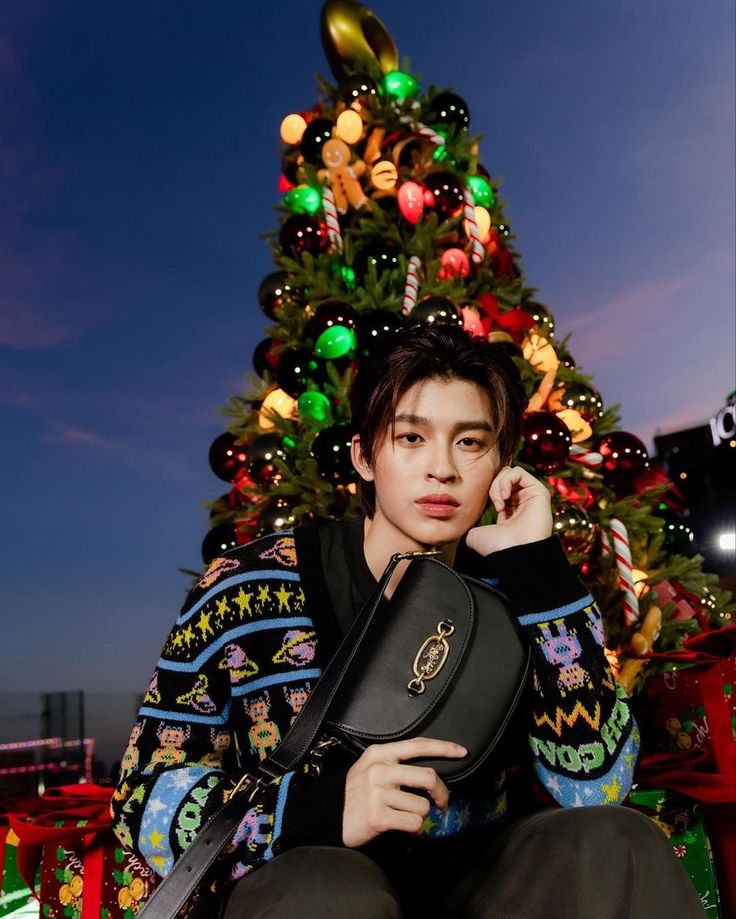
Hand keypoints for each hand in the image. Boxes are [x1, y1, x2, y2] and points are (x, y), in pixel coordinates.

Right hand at [342, 737, 466, 847]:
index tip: (461, 752)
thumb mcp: (369, 767)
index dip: (444, 748)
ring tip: (406, 817)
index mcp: (380, 754)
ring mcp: (378, 793)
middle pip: (428, 777)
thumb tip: (428, 769)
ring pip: (422, 806)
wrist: (328, 816)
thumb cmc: (354, 793)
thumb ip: (394, 762)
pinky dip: (414, 830)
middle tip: (441, 802)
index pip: (418, 745)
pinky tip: (403, 828)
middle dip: (441, 793)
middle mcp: (380, 769)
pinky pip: (414, 823)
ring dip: (420, 816)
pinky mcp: (378, 816)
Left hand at [465, 465, 551, 555]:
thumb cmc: (496, 547)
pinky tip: (505, 497)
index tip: (486, 506)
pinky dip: (507, 481)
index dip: (487, 490)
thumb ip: (471, 524)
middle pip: (503, 476)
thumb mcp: (475, 535)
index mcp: (508, 511)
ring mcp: (531, 496)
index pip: (497, 487)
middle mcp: (521, 502)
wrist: (513, 552)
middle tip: (494, 503)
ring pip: (510, 473)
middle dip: (493, 486)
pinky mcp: (539, 492)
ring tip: (499, 502)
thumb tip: (467, 522)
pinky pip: (519, 472)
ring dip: (499, 484)